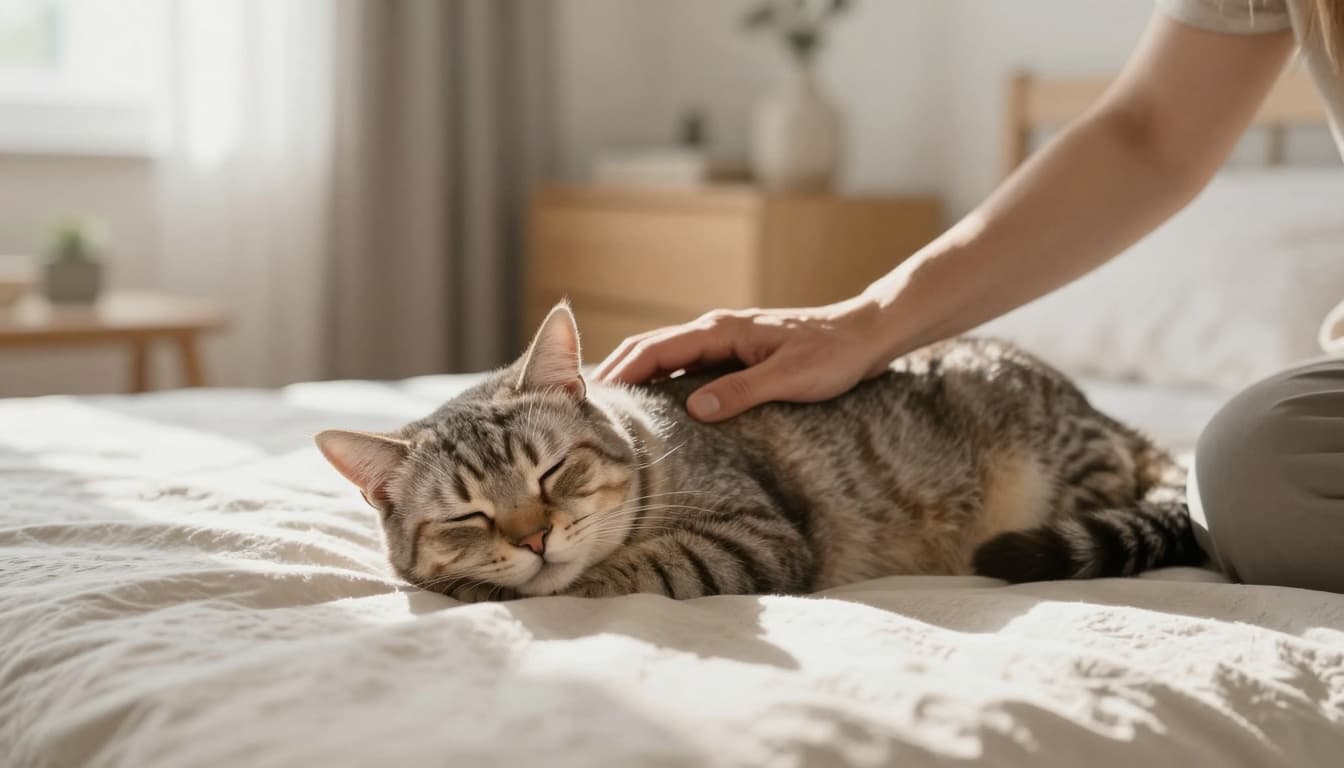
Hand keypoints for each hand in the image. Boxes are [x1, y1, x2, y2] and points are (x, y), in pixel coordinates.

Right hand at [595, 298, 892, 421]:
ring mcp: (724, 341)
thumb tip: (694, 409)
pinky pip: (686, 366)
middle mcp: (716, 330)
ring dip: (636, 376)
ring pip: (666, 356)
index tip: (591, 397)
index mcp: (720, 330)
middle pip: (650, 348)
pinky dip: (661, 380)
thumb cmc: (833, 355)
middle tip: (581, 404)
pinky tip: (655, 404)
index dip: (621, 371)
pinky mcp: (735, 354)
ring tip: (608, 408)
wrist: (865, 335)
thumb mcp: (790, 379)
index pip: (655, 349)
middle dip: (616, 372)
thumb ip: (742, 392)